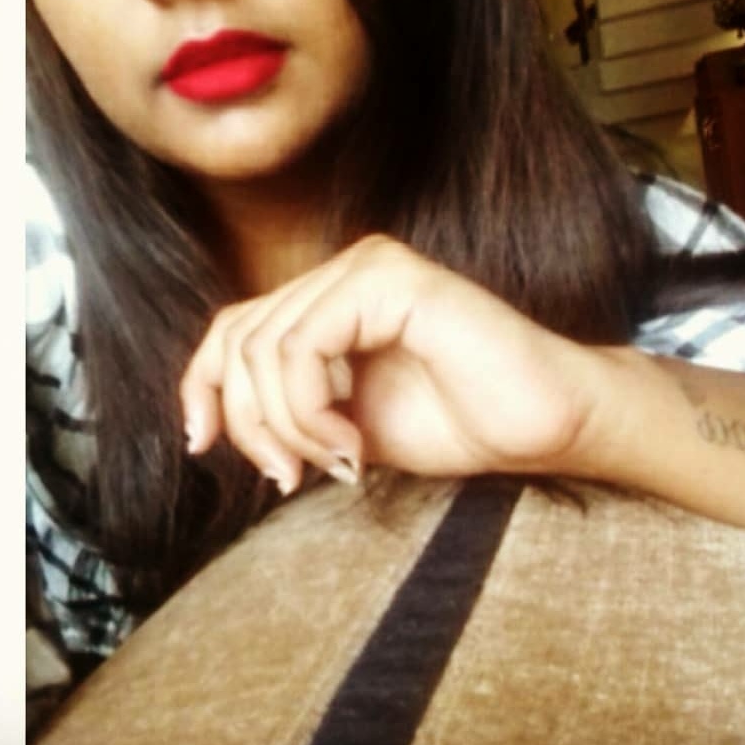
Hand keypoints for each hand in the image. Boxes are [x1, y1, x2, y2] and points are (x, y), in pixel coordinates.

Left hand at [179, 235, 597, 493]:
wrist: (543, 427)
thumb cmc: (457, 423)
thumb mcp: (340, 423)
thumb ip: (283, 406)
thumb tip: (206, 422)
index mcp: (332, 297)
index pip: (233, 329)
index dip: (201, 386)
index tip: (203, 446)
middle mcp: (345, 270)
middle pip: (239, 341)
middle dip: (250, 424)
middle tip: (290, 477)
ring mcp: (368, 267)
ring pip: (264, 348)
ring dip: (286, 427)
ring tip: (336, 463)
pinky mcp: (391, 280)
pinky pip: (304, 346)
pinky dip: (309, 410)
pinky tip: (351, 445)